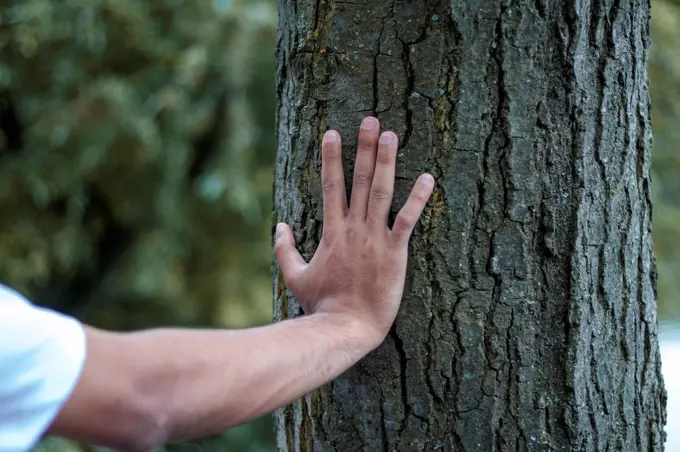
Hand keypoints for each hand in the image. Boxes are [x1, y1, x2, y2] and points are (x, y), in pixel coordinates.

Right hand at [274, 116, 434, 342]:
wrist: (345, 327)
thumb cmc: (321, 304)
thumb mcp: (295, 276)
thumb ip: (285, 249)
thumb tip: (280, 226)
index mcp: (332, 232)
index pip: (331, 187)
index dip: (331, 158)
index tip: (332, 133)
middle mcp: (354, 228)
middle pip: (360, 180)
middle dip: (364, 148)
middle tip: (370, 120)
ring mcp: (375, 238)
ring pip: (382, 192)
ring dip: (387, 162)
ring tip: (392, 135)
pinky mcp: (396, 252)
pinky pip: (408, 220)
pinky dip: (418, 198)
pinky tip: (428, 177)